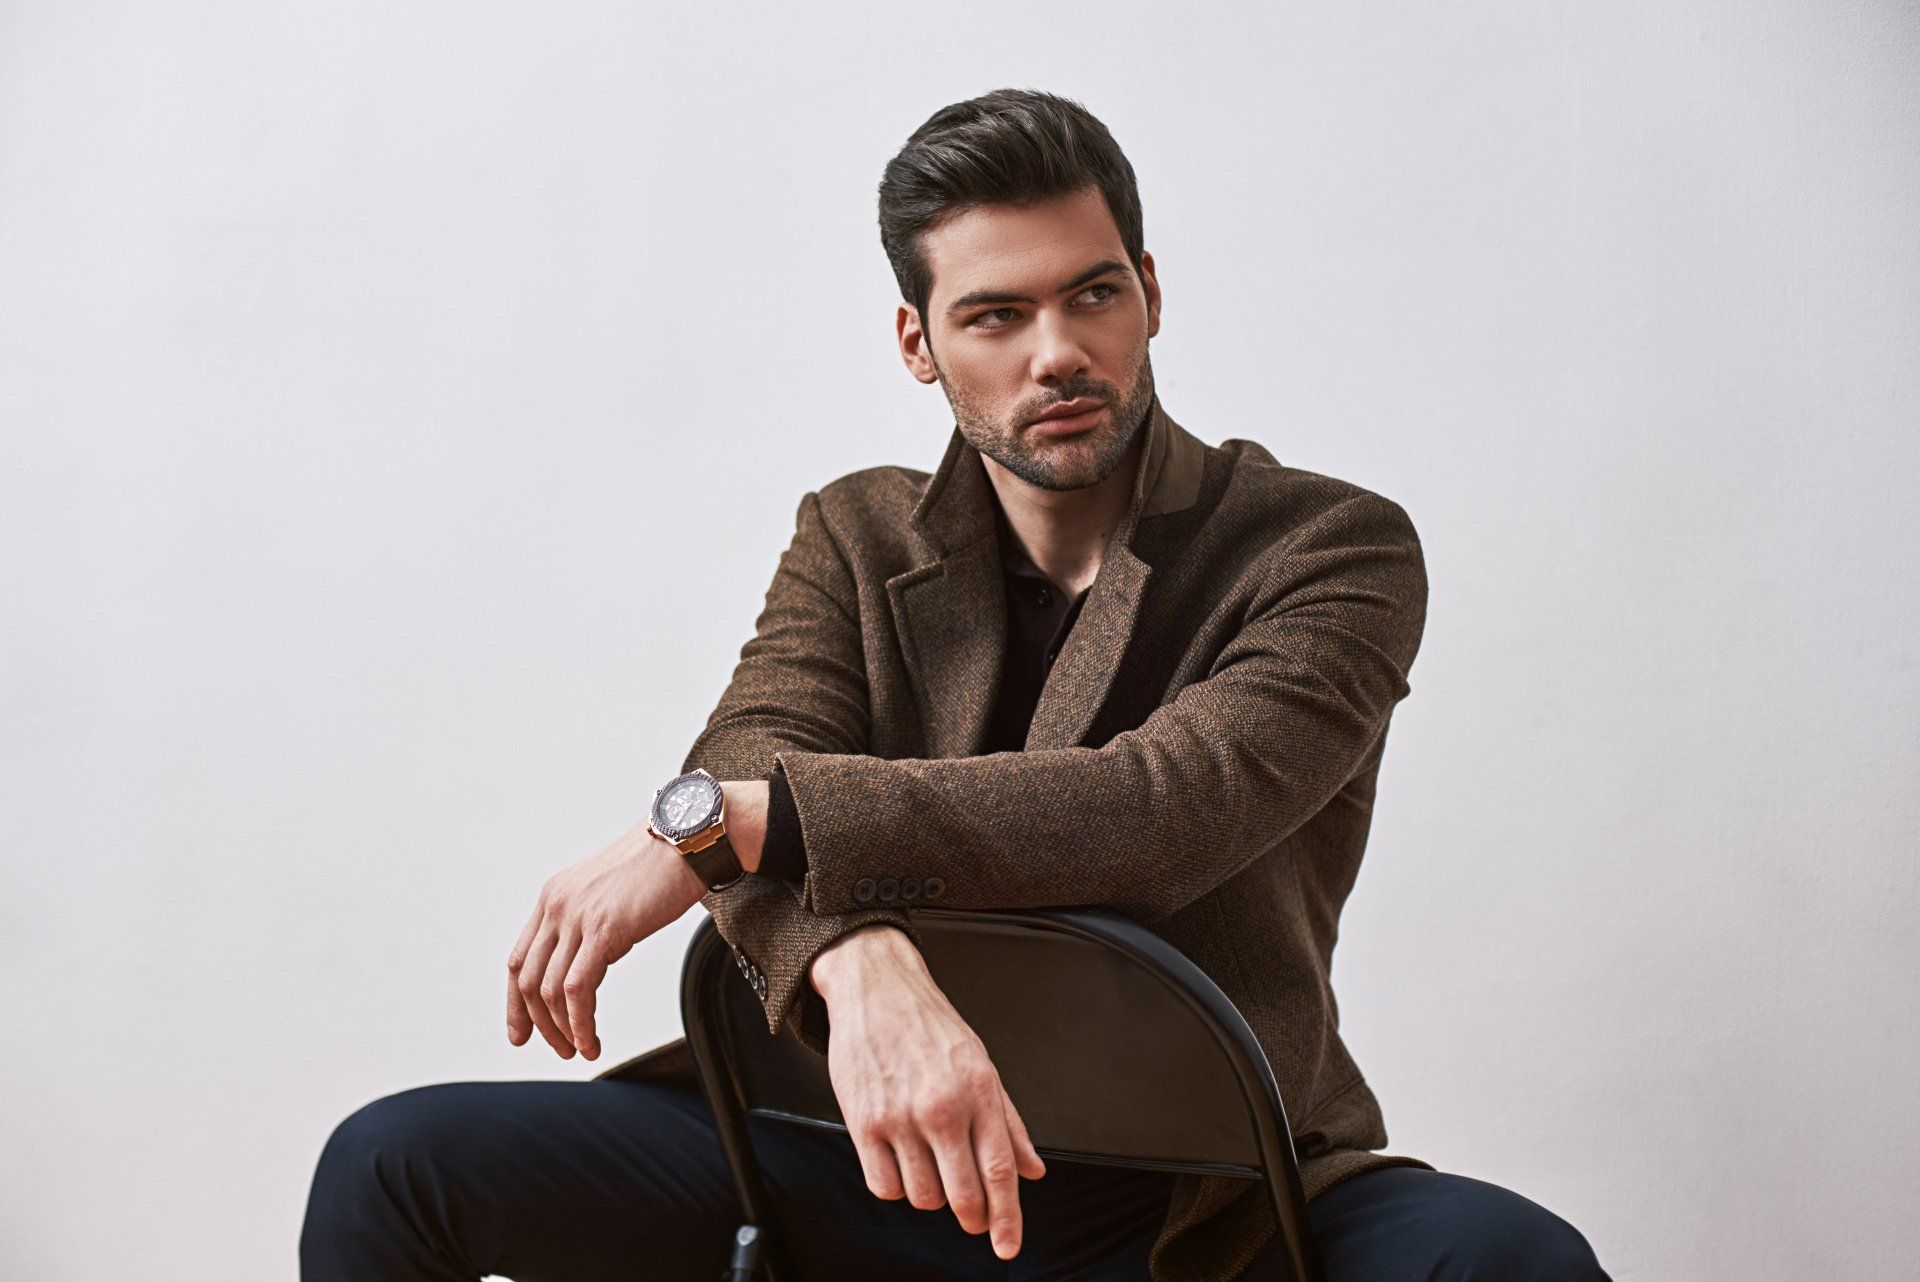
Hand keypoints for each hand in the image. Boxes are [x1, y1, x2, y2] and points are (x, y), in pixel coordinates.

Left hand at [506, 819, 706, 1059]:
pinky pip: (578, 990)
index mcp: (554, 897)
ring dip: (562, 1029)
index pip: (520, 959)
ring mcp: (577, 917)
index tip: (522, 1031)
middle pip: (527, 979)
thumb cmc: (661, 865)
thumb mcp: (610, 894)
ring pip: (549, 990)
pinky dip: (581, 1023)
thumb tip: (596, 960)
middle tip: (560, 1049)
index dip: (516, 1002)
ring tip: (580, 1049)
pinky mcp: (604, 930)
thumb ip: (593, 924)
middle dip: (537, 1024)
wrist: (688, 839)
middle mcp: (557, 906)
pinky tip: (592, 1039)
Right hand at [809, 925, 1047, 1259]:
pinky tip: (899, 1160)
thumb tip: (1034, 1169)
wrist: (877, 988)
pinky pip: (883, 1186)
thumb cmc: (930, 1026)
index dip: (1008, 1217)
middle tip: (971, 1217)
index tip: (1008, 1246)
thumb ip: (1009, 1122)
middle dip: (971, 1218)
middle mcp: (943, 1107)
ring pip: (923, 1197)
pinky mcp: (864, 1122)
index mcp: (980, 1092)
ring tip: (927, 1163)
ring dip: (929, 1194)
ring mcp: (901, 1117)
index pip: (1001, 1171)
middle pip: (964, 1196)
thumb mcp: (982, 1064)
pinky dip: (894, 1185)